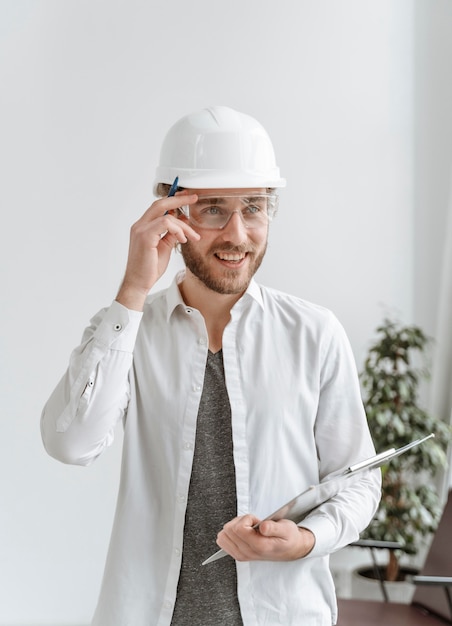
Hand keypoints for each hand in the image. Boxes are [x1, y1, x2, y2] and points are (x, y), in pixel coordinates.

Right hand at [116, 192, 199, 309]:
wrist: (138, 283)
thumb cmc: (149, 268)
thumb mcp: (165, 247)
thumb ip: (172, 233)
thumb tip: (183, 221)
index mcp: (143, 227)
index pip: (158, 207)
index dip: (173, 200)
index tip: (187, 198)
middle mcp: (139, 225)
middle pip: (160, 203)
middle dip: (179, 199)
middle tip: (194, 198)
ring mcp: (140, 230)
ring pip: (166, 215)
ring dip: (183, 225)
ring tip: (192, 236)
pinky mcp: (145, 237)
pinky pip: (165, 223)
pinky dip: (177, 230)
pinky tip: (183, 239)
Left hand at [216, 514, 315, 561]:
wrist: (291, 549)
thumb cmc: (288, 537)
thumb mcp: (286, 529)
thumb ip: (274, 527)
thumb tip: (263, 527)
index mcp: (259, 546)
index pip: (239, 529)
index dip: (247, 519)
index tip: (257, 521)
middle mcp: (248, 553)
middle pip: (229, 530)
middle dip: (240, 521)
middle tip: (254, 524)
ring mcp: (241, 555)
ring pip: (224, 535)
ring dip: (235, 526)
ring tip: (250, 528)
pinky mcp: (238, 554)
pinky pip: (223, 541)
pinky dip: (231, 533)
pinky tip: (244, 533)